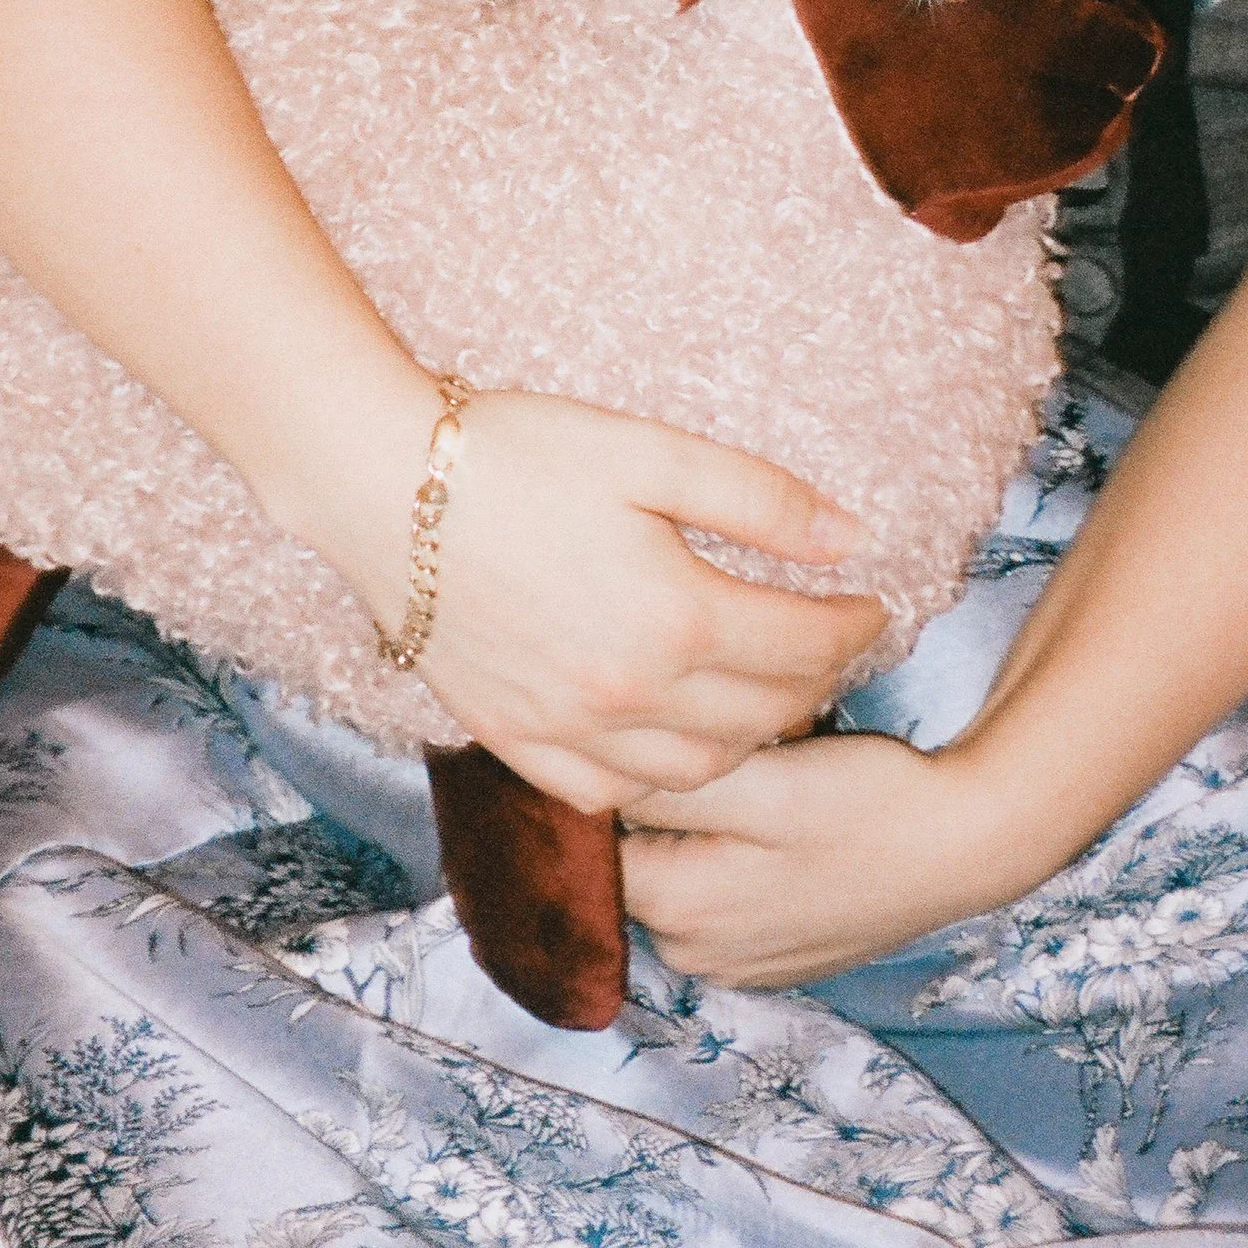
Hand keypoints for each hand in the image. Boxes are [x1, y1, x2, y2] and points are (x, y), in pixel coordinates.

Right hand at [338, 388, 884, 815]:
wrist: (377, 484)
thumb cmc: (513, 452)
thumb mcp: (649, 451)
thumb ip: (759, 500)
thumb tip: (849, 538)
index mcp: (675, 617)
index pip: (803, 647)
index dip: (853, 629)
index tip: (869, 606)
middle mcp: (627, 693)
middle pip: (761, 718)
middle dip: (812, 685)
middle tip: (825, 648)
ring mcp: (565, 727)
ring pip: (694, 771)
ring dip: (745, 742)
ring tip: (759, 697)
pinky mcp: (510, 737)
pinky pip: (605, 796)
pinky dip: (655, 780)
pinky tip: (667, 742)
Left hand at [620, 731, 1000, 986]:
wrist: (967, 844)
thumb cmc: (868, 803)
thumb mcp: (763, 784)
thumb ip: (666, 790)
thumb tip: (590, 782)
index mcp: (676, 912)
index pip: (591, 840)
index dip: (610, 779)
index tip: (642, 734)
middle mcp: (692, 955)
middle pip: (630, 863)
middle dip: (651, 809)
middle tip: (708, 754)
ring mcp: (733, 964)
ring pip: (674, 880)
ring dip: (690, 835)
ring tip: (748, 785)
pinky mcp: (769, 959)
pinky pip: (716, 903)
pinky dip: (728, 864)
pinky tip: (772, 826)